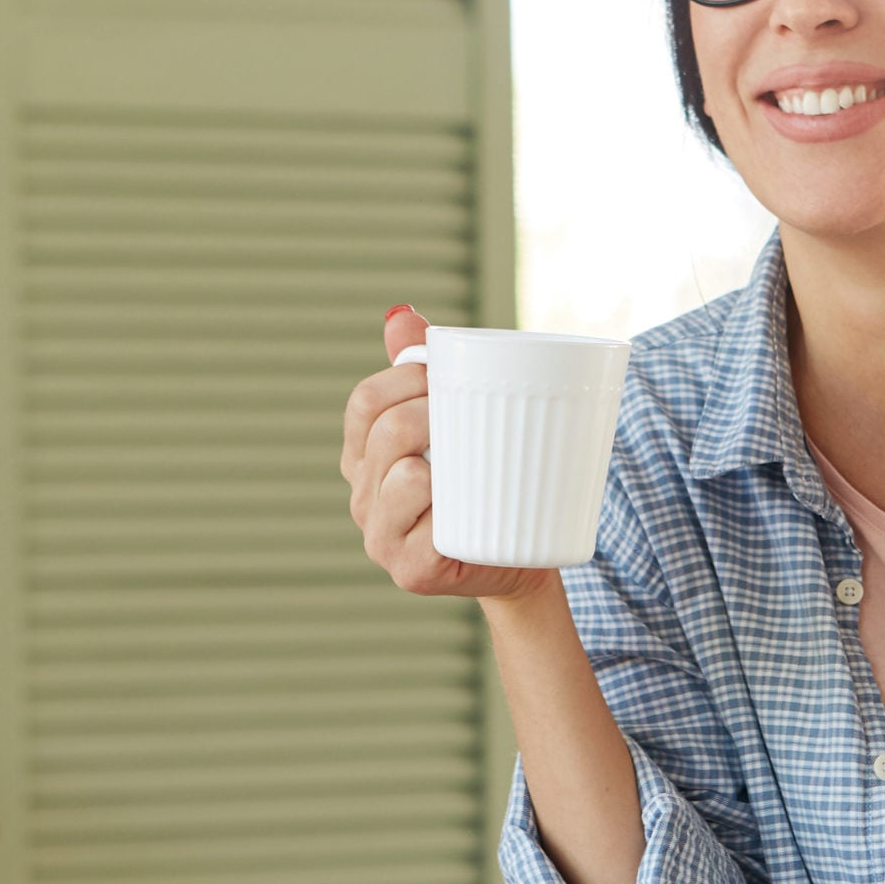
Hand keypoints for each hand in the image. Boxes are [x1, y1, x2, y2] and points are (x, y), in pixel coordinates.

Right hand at [340, 304, 553, 603]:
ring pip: (402, 479)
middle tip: (472, 410)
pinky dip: (445, 516)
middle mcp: (363, 496)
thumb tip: (401, 312)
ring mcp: (381, 538)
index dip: (403, 377)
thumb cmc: (487, 479)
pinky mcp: (410, 572)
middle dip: (430, 411)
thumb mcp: (459, 422)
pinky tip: (461, 510)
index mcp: (365, 455)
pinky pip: (422, 535)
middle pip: (386, 433)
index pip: (365, 402)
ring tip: (471, 462)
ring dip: (440, 462)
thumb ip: (425, 370)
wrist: (521, 556)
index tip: (444, 371)